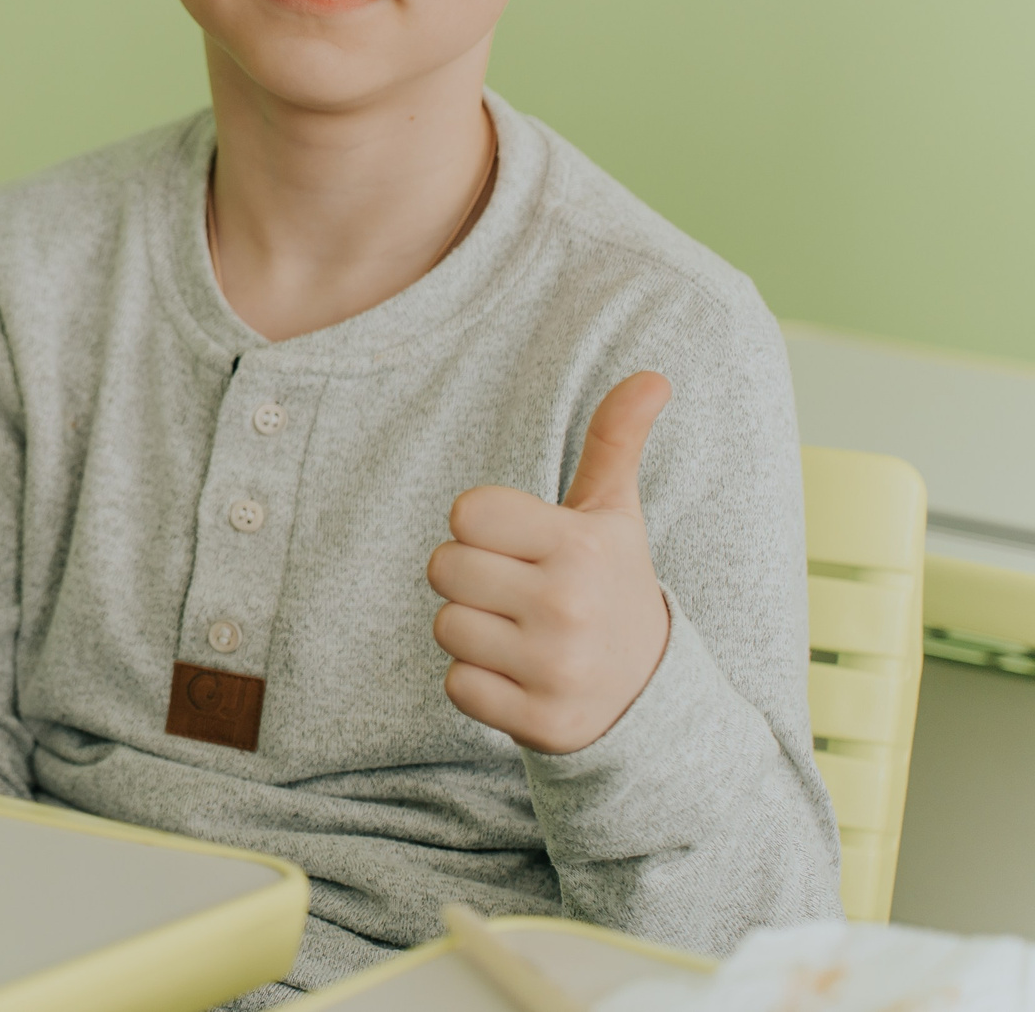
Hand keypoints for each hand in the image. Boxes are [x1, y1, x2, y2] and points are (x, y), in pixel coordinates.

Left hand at [427, 371, 674, 754]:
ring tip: (522, 633)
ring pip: (445, 626)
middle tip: (518, 591)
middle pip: (444, 567)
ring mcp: (555, 668)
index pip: (466, 512)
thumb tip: (653, 376)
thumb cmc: (611, 586)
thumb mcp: (615, 516)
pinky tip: (521, 676)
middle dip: (471, 577)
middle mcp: (568, 605)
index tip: (519, 543)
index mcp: (581, 545)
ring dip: (472, 630)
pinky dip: (478, 683)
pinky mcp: (539, 722)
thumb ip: (616, 442)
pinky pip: (455, 685)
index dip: (482, 525)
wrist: (652, 699)